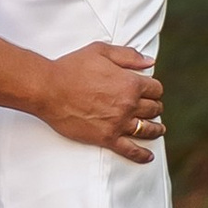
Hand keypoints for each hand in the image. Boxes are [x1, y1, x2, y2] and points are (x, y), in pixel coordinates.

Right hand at [37, 41, 162, 162]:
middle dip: (155, 107)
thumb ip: (128, 55)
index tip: (151, 90)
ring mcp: (119, 123)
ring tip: (158, 129)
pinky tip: (148, 156)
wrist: (49, 89)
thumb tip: (150, 62)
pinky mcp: (107, 138)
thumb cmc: (72, 67)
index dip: (154, 88)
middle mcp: (129, 105)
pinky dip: (142, 154)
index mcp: (130, 83)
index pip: (155, 88)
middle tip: (152, 108)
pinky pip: (130, 150)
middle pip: (154, 109)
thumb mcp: (100, 51)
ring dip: (156, 129)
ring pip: (147, 129)